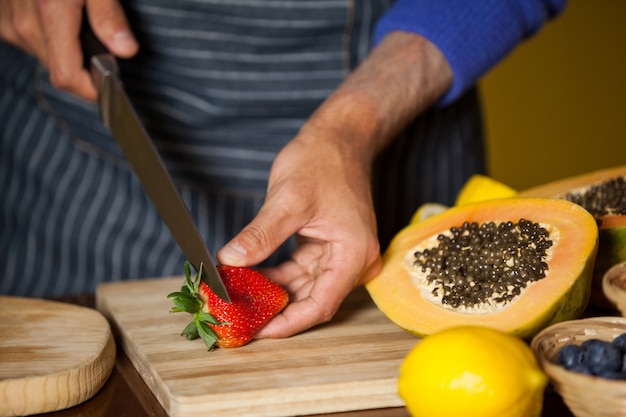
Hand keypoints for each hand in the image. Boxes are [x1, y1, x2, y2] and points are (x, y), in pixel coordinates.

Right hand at [0, 0, 137, 100]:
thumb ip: (108, 15)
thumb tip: (125, 50)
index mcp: (49, 16)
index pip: (67, 76)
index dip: (91, 89)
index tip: (111, 89)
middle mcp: (22, 24)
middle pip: (58, 70)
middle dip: (84, 68)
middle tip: (104, 50)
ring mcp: (7, 22)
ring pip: (44, 56)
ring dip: (65, 51)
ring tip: (78, 24)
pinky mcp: (1, 18)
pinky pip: (28, 40)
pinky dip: (47, 36)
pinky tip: (56, 17)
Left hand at [218, 111, 383, 337]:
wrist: (339, 138)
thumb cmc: (323, 161)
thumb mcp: (288, 199)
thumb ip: (261, 235)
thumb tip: (230, 260)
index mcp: (354, 254)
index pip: (320, 305)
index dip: (287, 323)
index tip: (256, 331)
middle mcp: (353, 260)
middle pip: (312, 300)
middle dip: (274, 310)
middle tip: (238, 315)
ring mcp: (342, 254)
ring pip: (304, 288)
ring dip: (272, 293)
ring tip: (237, 296)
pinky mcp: (328, 247)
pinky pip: (301, 271)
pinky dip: (276, 276)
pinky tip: (249, 275)